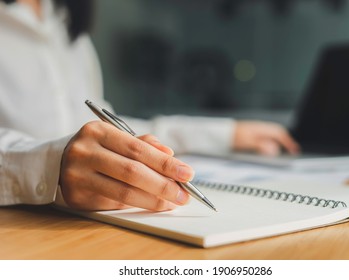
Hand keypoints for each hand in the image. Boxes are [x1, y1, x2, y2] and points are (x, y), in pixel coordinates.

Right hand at [59, 121, 193, 210]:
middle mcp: (85, 152)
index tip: (187, 173)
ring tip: (173, 203)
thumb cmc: (98, 148)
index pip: (138, 149)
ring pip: (123, 193)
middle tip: (185, 195)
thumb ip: (144, 144)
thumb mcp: (116, 137)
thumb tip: (170, 155)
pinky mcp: (77, 197)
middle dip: (163, 185)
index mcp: (98, 132)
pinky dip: (137, 205)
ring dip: (154, 200)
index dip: (165, 164)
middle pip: (132, 172)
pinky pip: (114, 204)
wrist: (58, 161)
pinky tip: (152, 204)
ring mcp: (78, 176)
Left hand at [233, 121, 299, 155]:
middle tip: (292, 150)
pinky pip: (266, 137)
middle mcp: (260, 128)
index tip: (294, 151)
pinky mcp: (252, 134)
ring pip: (272, 135)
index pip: (279, 134)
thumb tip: (274, 150)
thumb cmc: (233, 136)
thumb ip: (262, 145)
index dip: (288, 142)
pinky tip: (270, 148)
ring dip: (279, 141)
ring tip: (284, 150)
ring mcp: (256, 131)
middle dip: (286, 141)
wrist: (221, 133)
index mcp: (262, 129)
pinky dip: (271, 142)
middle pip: (278, 133)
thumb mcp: (248, 142)